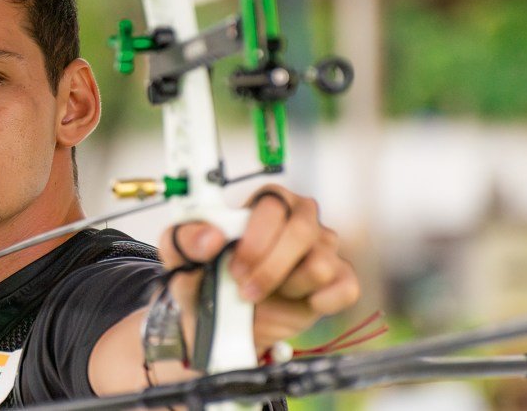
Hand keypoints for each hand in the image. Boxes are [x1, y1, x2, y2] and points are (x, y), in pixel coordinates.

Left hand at [158, 184, 359, 351]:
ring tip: (268, 293)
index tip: (234, 267)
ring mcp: (323, 249)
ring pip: (320, 264)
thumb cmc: (207, 278)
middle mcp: (300, 220)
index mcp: (266, 204)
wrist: (220, 324)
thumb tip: (210, 237)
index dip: (256, 237)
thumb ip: (184, 241)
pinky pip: (345, 287)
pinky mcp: (338, 281)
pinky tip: (300, 303)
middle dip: (270, 267)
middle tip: (245, 288)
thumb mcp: (181, 259)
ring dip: (287, 287)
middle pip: (302, 230)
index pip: (273, 202)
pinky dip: (321, 301)